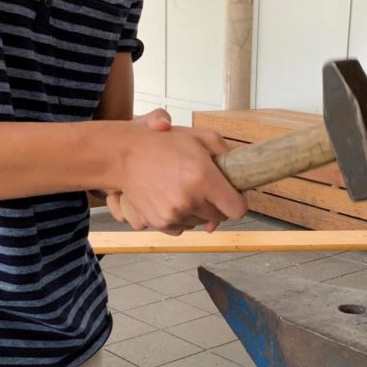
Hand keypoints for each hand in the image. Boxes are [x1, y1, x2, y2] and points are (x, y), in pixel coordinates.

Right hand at [107, 110, 247, 235]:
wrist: (126, 155)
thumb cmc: (165, 144)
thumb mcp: (202, 137)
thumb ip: (227, 154)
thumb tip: (240, 176)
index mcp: (204, 179)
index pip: (237, 209)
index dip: (238, 202)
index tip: (233, 196)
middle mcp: (190, 200)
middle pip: (220, 217)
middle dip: (217, 204)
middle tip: (205, 189)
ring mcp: (175, 214)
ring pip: (201, 223)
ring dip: (199, 211)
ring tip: (185, 190)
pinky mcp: (161, 223)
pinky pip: (182, 228)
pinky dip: (182, 218)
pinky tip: (174, 200)